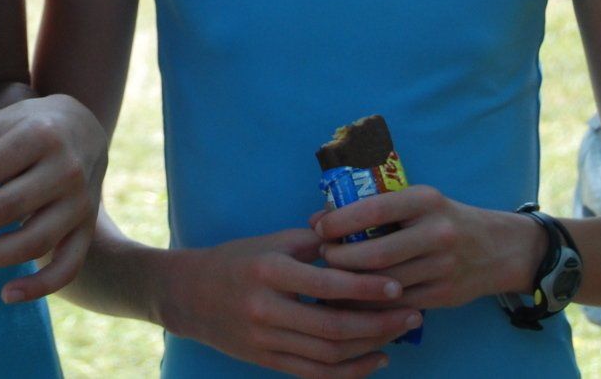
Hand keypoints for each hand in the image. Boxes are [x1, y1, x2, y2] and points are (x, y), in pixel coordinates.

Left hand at [0, 94, 105, 300]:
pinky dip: (39, 286)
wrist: (84, 128)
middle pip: (5, 207)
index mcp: (38, 136)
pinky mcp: (87, 230)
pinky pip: (67, 267)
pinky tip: (5, 295)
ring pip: (33, 242)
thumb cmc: (27, 126)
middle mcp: (65, 170)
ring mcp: (80, 204)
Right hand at [156, 230, 418, 377]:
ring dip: (369, 348)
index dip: (366, 289)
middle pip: (333, 327)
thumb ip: (313, 243)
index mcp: (269, 271)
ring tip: (399, 335)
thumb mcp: (270, 242)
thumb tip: (360, 236)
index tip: (398, 286)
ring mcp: (265, 341)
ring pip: (328, 355)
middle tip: (412, 314)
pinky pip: (315, 374)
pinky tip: (375, 360)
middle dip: (378, 324)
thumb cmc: (235, 260)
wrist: (188, 295)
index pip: (326, 285)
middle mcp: (266, 309)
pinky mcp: (266, 361)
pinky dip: (349, 372)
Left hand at [313, 185, 541, 310]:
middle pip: (377, 253)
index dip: (341, 221)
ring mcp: (443, 267)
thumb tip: (319, 218)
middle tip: (323, 256)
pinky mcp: (444, 295)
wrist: (498, 248)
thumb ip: (377, 208)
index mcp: (426, 201)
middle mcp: (437, 233)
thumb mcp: (419, 201)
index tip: (319, 227)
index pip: (375, 209)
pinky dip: (371, 301)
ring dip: (352, 283)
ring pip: (385, 283)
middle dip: (341, 257)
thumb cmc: (444, 219)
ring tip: (333, 277)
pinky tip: (354, 296)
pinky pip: (397, 303)